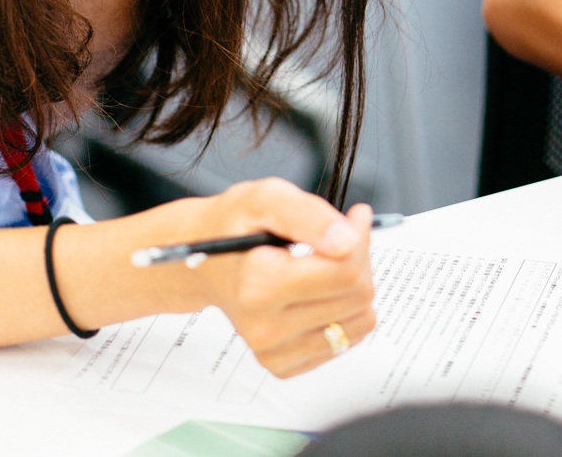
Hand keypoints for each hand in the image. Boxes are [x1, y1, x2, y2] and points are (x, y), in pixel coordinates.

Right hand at [188, 179, 376, 378]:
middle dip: (358, 260)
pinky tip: (319, 293)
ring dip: (354, 289)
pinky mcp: (282, 364)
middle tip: (337, 239)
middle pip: (357, 297)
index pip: (346, 272)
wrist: (201, 260)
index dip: (360, 239)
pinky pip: (343, 343)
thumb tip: (347, 240)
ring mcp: (272, 350)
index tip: (353, 218)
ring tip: (328, 266)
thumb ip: (309, 215)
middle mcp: (263, 327)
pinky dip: (342, 315)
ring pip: (358, 323)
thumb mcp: (266, 198)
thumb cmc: (232, 226)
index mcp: (259, 285)